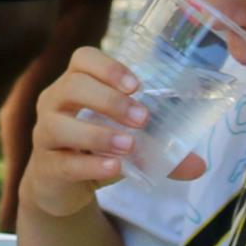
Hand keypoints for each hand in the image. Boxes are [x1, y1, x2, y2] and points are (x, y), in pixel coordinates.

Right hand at [20, 50, 162, 221]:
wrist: (60, 185)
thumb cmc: (95, 149)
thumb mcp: (128, 142)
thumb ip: (160, 149)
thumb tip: (201, 165)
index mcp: (75, 84)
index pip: (82, 59)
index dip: (108, 67)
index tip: (137, 85)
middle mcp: (54, 103)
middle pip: (72, 86)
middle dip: (109, 100)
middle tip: (141, 118)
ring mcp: (44, 135)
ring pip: (60, 125)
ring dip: (98, 133)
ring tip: (128, 145)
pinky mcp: (46, 167)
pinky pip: (64, 163)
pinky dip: (91, 164)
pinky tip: (114, 168)